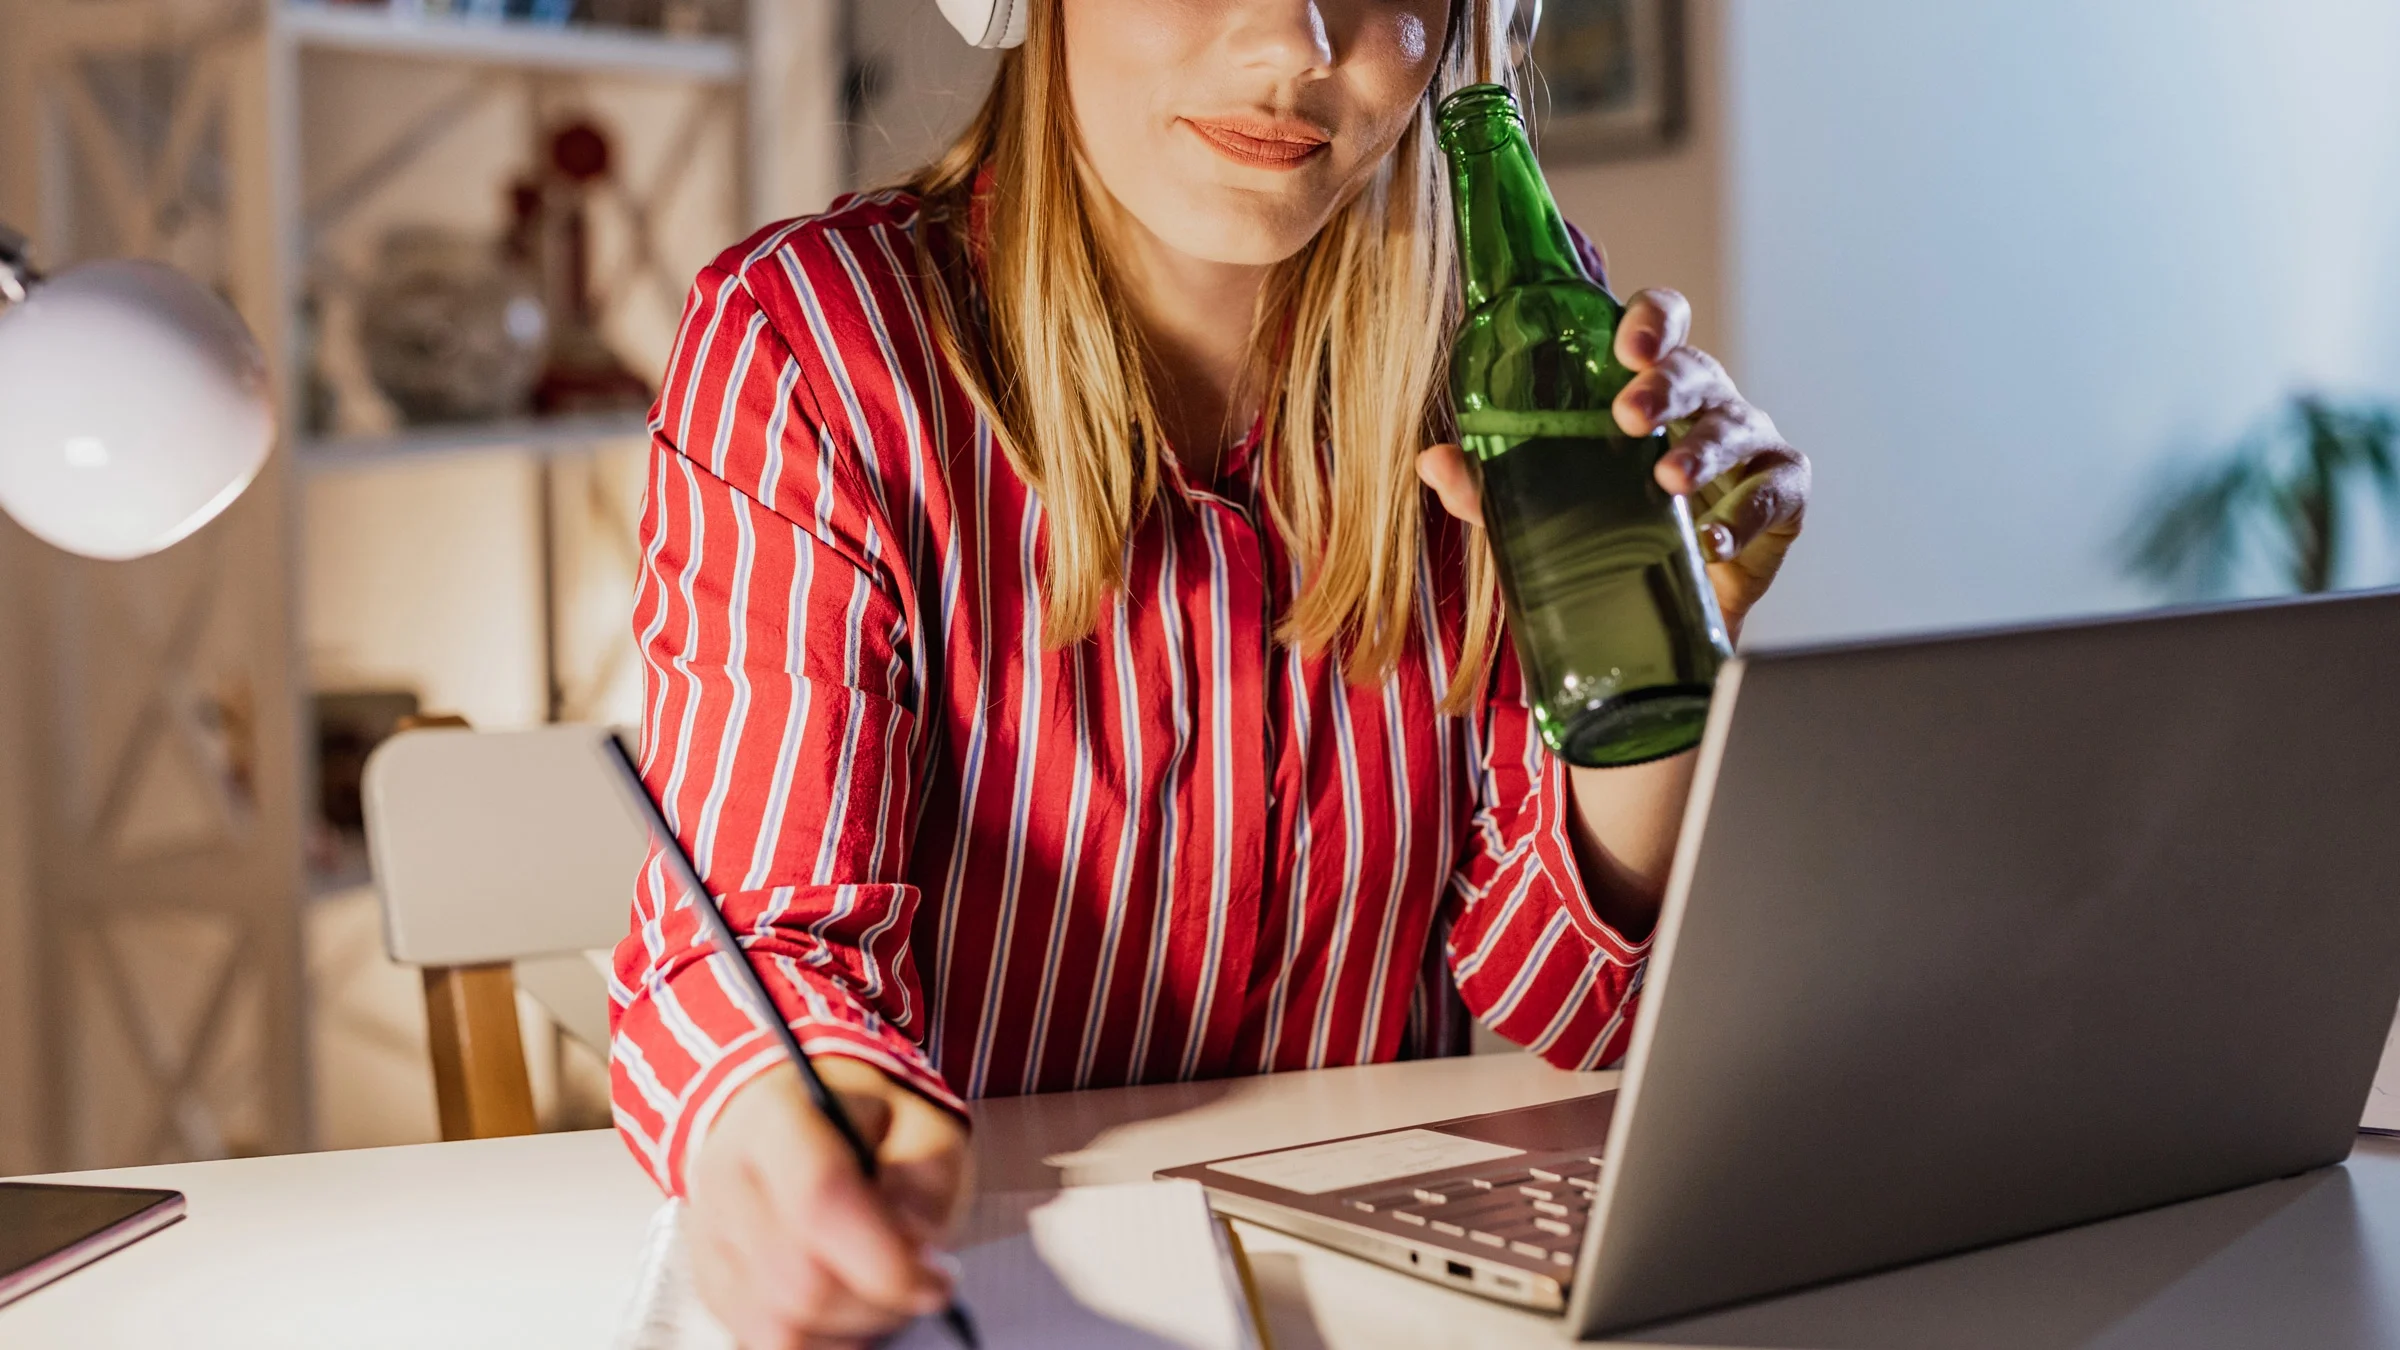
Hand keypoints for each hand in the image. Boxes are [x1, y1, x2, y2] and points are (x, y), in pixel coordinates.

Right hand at [685, 1058, 971, 1349]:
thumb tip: (914, 1243)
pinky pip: (763, 1340)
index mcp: (777, 1116)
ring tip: (885, 1291)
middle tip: (921, 1283)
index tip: (936, 1282)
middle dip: (878, 1302)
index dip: (883, 1259)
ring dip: (850, 1327)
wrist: (796, 1117)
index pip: (819, 1200)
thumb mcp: (920, 1118)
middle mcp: (725, 1174)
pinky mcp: (709, 1280)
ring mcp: (706, 1234)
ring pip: (778, 1325)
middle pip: (799, 1280)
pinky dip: (819, 1339)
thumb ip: (930, 1169)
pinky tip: (850, 1306)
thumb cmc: (864, 1121)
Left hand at [1417, 288, 1809, 638]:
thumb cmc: (1606, 532)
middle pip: (1697, 369)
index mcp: (1649, 386)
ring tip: (1668, 480)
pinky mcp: (1781, 498)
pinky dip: (1744, 517)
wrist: (1655, 617)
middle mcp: (1705, 404)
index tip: (1626, 345)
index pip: (1658, 327)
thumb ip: (1491, 484)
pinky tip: (1710, 540)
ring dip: (1705, 450)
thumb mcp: (1539, 507)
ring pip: (1738, 426)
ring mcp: (1749, 447)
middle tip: (1631, 415)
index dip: (1650, 321)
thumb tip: (1434, 461)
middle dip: (1666, 386)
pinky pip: (1775, 494)